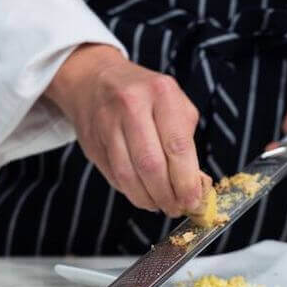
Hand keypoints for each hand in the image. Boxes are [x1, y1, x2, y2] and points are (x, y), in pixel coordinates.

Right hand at [45, 44, 205, 216]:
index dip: (186, 181)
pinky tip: (143, 194)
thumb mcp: (175, 105)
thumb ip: (186, 142)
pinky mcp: (92, 142)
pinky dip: (131, 192)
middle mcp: (131, 105)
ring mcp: (107, 123)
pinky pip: (114, 176)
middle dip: (167, 195)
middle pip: (151, 165)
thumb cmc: (145, 96)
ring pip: (128, 175)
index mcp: (161, 93)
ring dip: (148, 199)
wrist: (94, 79)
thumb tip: (194, 185)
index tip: (193, 201)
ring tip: (161, 205)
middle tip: (177, 208)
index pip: (177, 146)